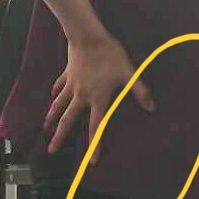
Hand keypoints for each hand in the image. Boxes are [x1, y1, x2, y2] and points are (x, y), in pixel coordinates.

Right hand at [44, 33, 154, 162]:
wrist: (88, 36)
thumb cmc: (110, 55)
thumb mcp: (128, 73)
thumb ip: (140, 91)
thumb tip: (152, 107)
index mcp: (97, 99)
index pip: (96, 127)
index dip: (94, 146)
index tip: (90, 162)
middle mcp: (81, 96)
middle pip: (68, 120)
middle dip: (60, 136)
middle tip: (51, 150)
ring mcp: (72, 85)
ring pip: (59, 105)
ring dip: (52, 117)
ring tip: (46, 127)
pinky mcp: (67, 73)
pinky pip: (59, 86)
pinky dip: (55, 93)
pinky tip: (51, 97)